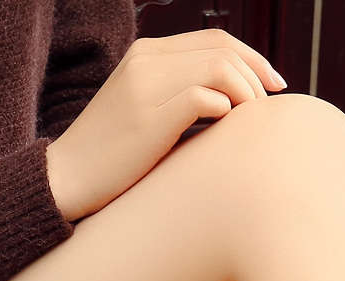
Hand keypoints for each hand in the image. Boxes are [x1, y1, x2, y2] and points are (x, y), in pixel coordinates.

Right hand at [45, 29, 286, 221]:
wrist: (68, 177)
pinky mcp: (148, 114)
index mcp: (147, 53)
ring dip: (247, 94)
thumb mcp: (147, 113)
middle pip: (223, 49)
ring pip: (220, 68)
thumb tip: (234, 106)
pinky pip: (205, 97)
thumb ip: (183, 97)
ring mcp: (146, 83)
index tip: (275, 85)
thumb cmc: (115, 157)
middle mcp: (147, 59)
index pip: (215, 39)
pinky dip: (225, 110)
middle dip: (258, 75)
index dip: (253, 58)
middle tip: (272, 104)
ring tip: (251, 121)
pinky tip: (225, 130)